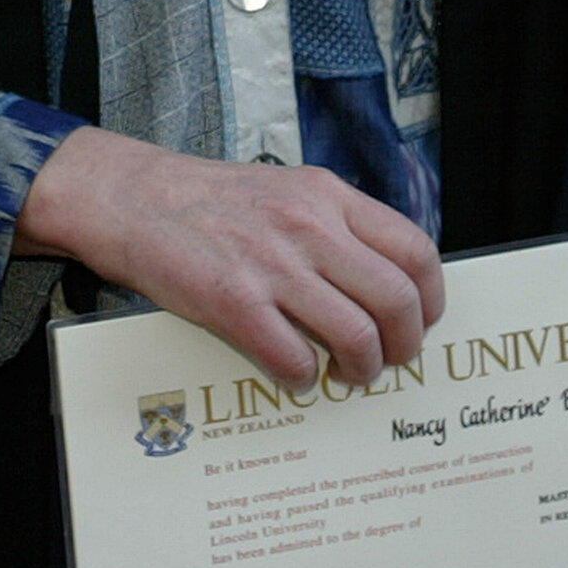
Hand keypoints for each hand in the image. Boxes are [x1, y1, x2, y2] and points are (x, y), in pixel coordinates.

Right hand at [18, 125, 442, 390]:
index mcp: (329, 197)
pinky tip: (294, 373)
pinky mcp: (234, 302)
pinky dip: (303, 378)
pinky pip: (294, 358)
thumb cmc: (215, 202)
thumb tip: (387, 280)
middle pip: (397, 299)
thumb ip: (338, 224)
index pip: (415, 250)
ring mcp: (273, 266)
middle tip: (392, 359)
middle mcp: (310, 227)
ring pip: (356, 335)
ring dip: (362, 368)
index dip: (431, 297)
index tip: (422, 320)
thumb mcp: (290, 190)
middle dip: (405, 344)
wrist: (137, 199)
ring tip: (348, 374)